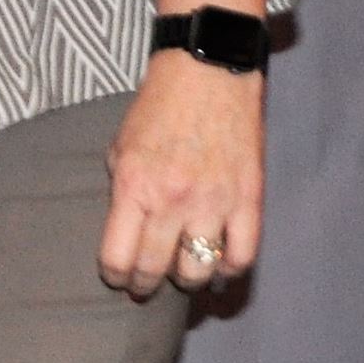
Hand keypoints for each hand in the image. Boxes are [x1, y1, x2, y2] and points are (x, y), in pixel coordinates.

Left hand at [99, 0, 269, 299]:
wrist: (207, 74)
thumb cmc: (157, 108)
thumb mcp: (120, 145)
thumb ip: (122, 189)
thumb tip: (124, 230)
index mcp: (133, 185)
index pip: (118, 255)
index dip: (115, 275)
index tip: (116, 278)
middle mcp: (172, 200)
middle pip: (155, 269)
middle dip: (144, 285)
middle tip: (142, 287)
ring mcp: (214, 204)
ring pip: (198, 271)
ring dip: (186, 280)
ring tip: (179, 276)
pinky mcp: (248, 202)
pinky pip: (241, 257)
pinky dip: (228, 272)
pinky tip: (216, 271)